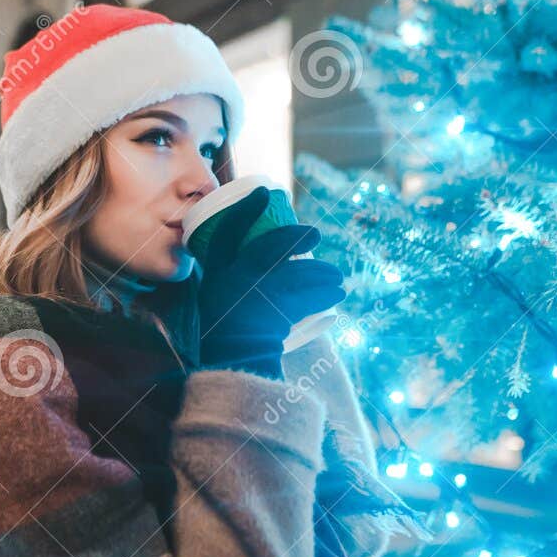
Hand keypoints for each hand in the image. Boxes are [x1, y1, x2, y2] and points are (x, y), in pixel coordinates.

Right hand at [193, 188, 346, 378]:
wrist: (233, 364)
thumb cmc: (225, 331)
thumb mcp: (218, 297)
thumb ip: (234, 276)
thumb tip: (265, 259)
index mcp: (219, 273)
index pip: (228, 232)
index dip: (245, 210)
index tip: (264, 193)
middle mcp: (238, 279)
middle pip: (274, 246)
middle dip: (299, 236)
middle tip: (316, 234)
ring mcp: (260, 295)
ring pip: (301, 273)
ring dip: (323, 272)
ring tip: (337, 276)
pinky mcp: (280, 313)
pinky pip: (311, 298)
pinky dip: (327, 294)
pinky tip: (338, 294)